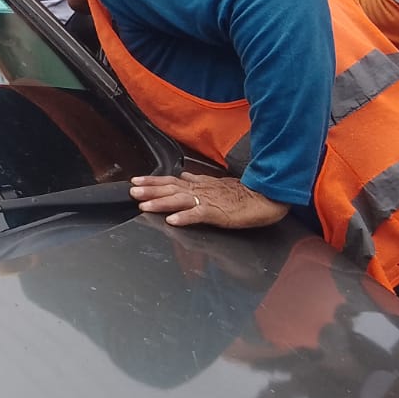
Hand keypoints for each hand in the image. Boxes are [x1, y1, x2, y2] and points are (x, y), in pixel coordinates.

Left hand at [129, 171, 288, 228]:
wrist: (266, 197)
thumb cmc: (243, 193)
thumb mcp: (218, 184)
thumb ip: (200, 181)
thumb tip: (185, 176)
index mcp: (200, 185)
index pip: (172, 181)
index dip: (153, 180)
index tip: (136, 180)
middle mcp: (201, 190)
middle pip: (171, 189)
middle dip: (150, 189)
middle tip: (132, 191)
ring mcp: (209, 201)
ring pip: (180, 200)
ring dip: (161, 202)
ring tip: (144, 205)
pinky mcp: (219, 213)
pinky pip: (199, 214)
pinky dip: (185, 217)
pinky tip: (172, 221)